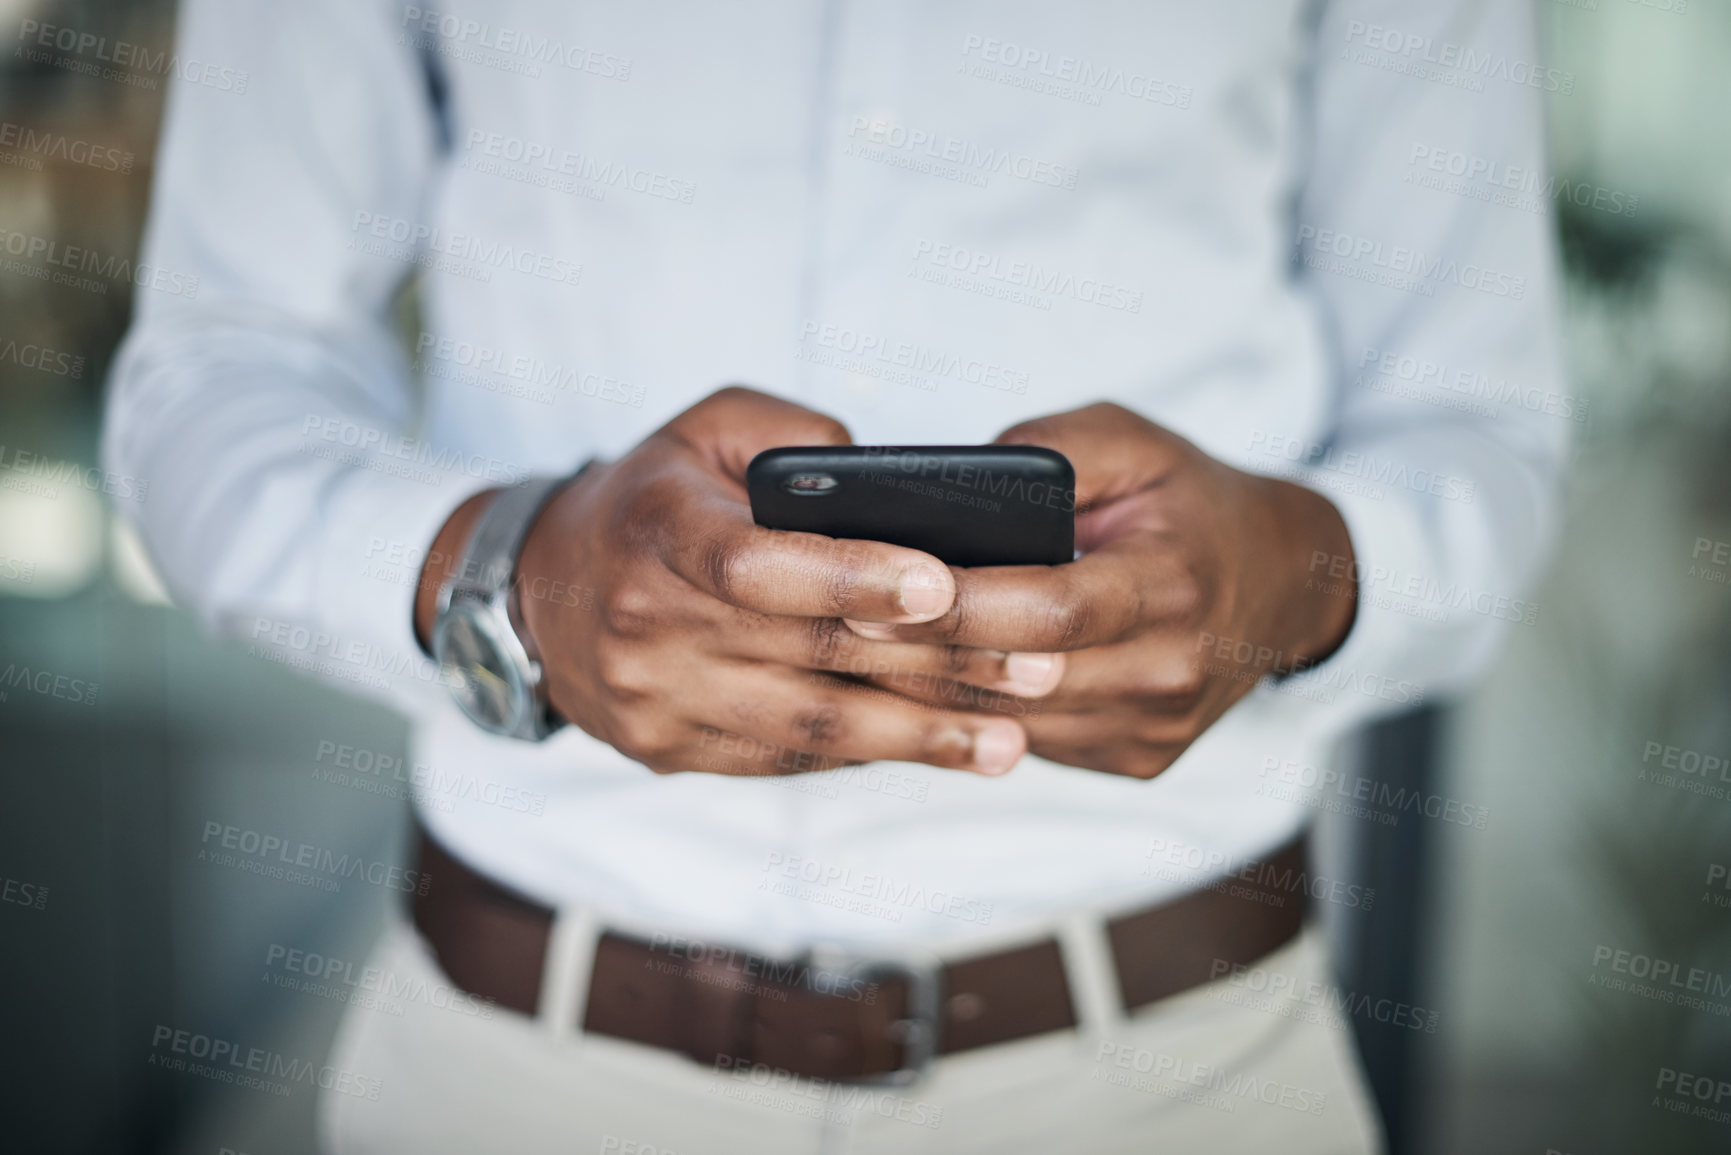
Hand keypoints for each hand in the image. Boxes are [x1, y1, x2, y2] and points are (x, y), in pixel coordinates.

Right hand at [421, 388, 1052, 775]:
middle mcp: (652, 627)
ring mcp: (660, 701)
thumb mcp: (703, 429)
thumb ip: (794, 440)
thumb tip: (892, 490)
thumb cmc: (647, 498)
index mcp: (659, 532)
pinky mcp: (673, 752)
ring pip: (811, 726)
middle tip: (1038, 668)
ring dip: (920, 736)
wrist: (534, 595)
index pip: (759, 567)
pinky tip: (939, 747)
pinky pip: (789, 757)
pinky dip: (870, 752)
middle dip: (935, 665)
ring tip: (1009, 742)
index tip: (941, 583)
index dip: (852, 577)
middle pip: (811, 655)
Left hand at [843, 403, 1357, 779]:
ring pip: (1012, 722)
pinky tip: (907, 684)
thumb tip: (950, 483)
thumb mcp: (1135, 442)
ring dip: (924, 694)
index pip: (1051, 610)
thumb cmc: (1190, 502)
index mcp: (1174, 585)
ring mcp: (1153, 729)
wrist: (1282, 586)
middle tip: (824, 627)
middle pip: (1017, 678)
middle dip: (914, 655)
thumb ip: (1049, 450)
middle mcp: (1170, 672)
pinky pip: (1032, 743)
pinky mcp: (1137, 760)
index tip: (870, 590)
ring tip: (843, 656)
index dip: (958, 607)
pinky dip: (969, 714)